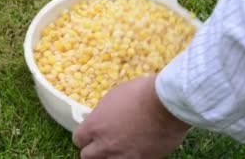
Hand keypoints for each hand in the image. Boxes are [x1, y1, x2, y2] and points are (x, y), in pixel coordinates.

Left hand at [73, 75, 190, 158]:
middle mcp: (105, 145)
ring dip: (109, 156)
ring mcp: (123, 156)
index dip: (84, 136)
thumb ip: (102, 114)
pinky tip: (134, 150)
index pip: (78, 139)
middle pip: (87, 156)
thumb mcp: (112, 98)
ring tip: (117, 148)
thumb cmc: (139, 93)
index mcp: (95, 126)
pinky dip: (128, 158)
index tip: (91, 133)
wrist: (167, 103)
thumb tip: (101, 120)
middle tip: (102, 142)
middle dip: (92, 149)